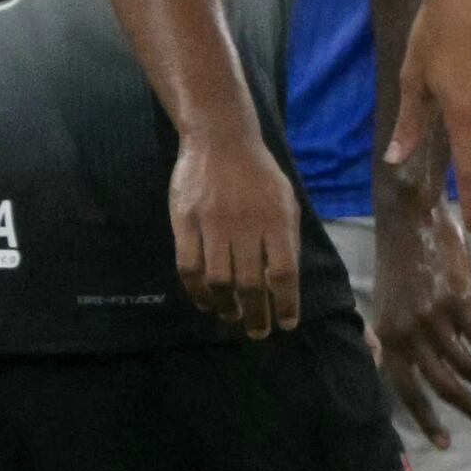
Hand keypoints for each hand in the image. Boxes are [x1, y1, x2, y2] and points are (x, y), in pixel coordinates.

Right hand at [168, 127, 302, 336]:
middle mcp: (245, 225)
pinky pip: (188, 266)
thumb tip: (284, 282)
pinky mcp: (184, 221)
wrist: (220, 139)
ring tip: (231, 317)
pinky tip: (205, 301)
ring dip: (226, 307)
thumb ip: (286, 238)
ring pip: (218, 280)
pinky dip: (196, 291)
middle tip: (257, 332)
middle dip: (256, 315)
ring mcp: (211, 223)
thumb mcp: (285, 201)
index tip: (286, 324)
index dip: (286, 304)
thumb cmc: (258, 174)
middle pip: (250, 284)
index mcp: (276, 221)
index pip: (283, 274)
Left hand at [370, 174, 470, 443]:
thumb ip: (396, 338)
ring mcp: (432, 318)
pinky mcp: (458, 301)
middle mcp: (406, 332)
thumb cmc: (401, 264)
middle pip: (442, 386)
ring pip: (467, 368)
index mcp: (385, 337)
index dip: (426, 418)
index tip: (446, 444)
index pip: (404, 390)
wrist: (409, 220)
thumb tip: (408, 373)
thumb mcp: (389, 305)